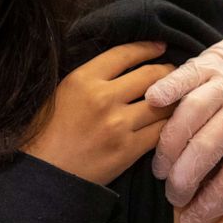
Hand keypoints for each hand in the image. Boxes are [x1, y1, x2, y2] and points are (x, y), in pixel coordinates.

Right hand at [24, 42, 174, 185]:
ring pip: (162, 105)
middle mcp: (103, 98)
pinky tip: (172, 124)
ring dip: (175, 100)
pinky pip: (160, 132)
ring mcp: (118, 125)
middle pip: (150, 76)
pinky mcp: (128, 151)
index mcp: (83, 79)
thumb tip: (122, 67)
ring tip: (179, 99)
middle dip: (168, 72)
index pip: (124, 54)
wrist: (42, 176)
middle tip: (175, 74)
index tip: (160, 47)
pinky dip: (170, 127)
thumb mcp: (61, 93)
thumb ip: (90, 79)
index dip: (147, 48)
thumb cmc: (45, 135)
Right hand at [146, 5, 222, 222]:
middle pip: (202, 151)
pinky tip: (152, 104)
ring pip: (187, 115)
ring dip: (168, 145)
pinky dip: (167, 88)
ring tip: (161, 166)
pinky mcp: (219, 57)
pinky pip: (186, 74)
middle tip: (173, 196)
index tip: (192, 222)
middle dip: (181, 181)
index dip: (207, 206)